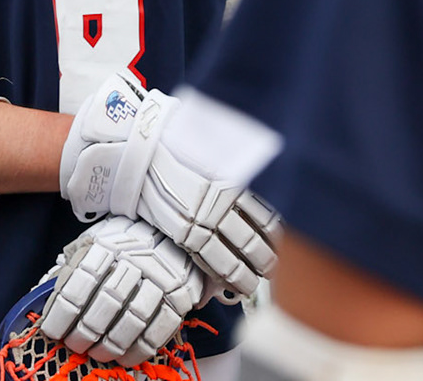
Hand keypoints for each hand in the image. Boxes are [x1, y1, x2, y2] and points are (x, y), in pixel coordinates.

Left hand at [36, 216, 205, 365]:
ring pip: (132, 320)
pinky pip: (157, 331)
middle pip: (105, 303)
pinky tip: (123, 356)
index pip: (79, 282)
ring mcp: (159, 280)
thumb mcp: (94, 242)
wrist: (173, 235)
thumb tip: (40, 294)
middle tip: (74, 345)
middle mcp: (134, 261)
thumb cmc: (124, 244)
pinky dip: (138, 350)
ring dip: (109, 344)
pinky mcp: (178, 299)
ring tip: (96, 353)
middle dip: (84, 332)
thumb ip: (70, 266)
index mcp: (107, 246)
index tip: (52, 330)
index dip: (62, 311)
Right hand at [58, 69, 280, 295]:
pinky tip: (236, 284)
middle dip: (269, 255)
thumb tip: (258, 155)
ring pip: (240, 252)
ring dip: (253, 270)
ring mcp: (205, 217)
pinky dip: (227, 275)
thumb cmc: (172, 137)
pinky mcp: (185, 231)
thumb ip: (235, 154)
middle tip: (275, 267)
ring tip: (258, 281)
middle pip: (258, 235)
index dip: (279, 232)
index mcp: (236, 175)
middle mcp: (225, 199)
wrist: (137, 148)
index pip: (268, 212)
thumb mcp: (212, 139)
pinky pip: (212, 259)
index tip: (285, 242)